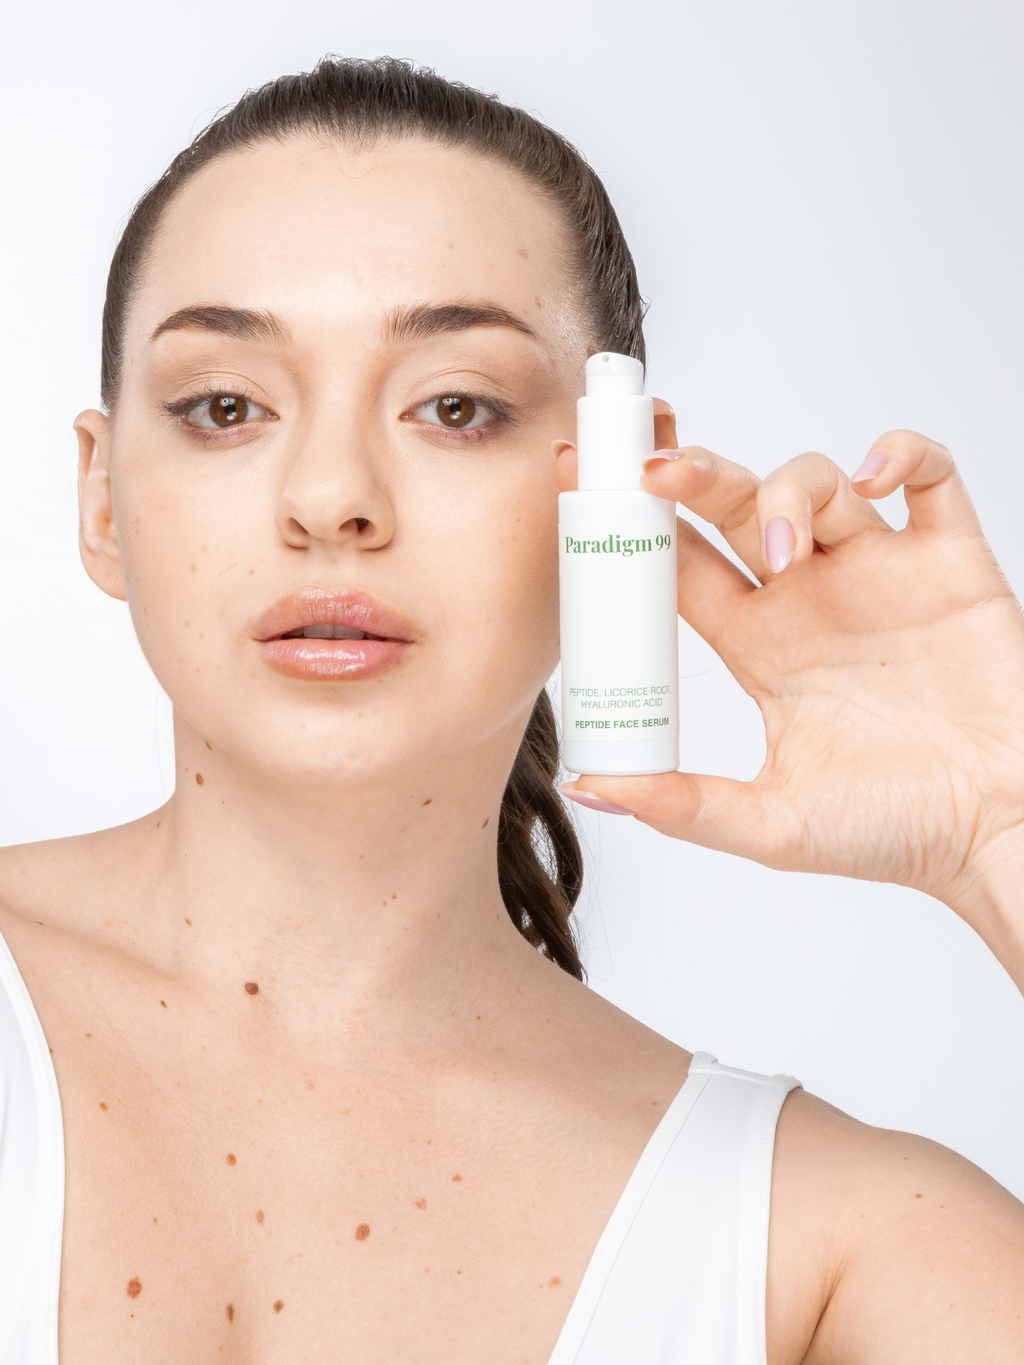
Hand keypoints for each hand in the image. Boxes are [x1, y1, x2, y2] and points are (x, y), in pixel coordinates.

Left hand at [555, 415, 1023, 984]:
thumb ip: (684, 805)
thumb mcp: (772, 825)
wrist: (996, 832)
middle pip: (735, 506)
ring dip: (789, 493)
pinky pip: (928, 477)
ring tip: (784, 554)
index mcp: (759, 645)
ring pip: (818, 482)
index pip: (682, 565)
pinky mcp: (949, 562)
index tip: (587, 491)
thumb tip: (589, 790)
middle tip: (658, 473)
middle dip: (694, 476)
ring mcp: (877, 573)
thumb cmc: (894, 830)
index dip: (637, 525)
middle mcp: (809, 598)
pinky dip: (901, 455)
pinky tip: (874, 478)